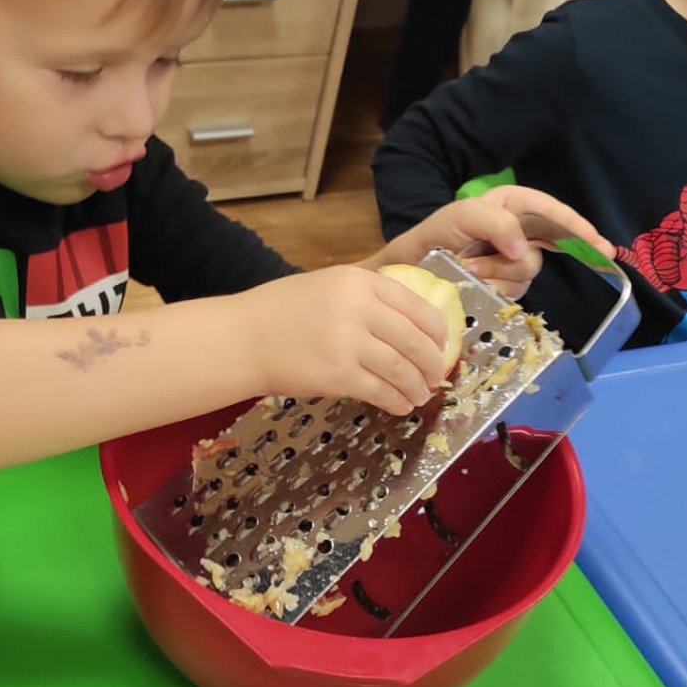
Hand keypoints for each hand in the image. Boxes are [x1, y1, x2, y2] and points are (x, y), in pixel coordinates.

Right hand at [237, 264, 449, 415]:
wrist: (243, 338)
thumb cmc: (282, 312)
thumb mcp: (329, 286)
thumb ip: (367, 297)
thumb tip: (412, 325)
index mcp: (359, 281)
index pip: (417, 305)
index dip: (437, 330)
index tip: (442, 344)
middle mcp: (358, 308)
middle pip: (415, 340)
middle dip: (433, 364)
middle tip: (436, 377)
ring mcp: (349, 343)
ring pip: (402, 369)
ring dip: (417, 387)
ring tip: (420, 395)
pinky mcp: (338, 376)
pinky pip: (381, 391)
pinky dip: (397, 401)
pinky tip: (400, 405)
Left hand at [380, 186, 612, 298]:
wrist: (401, 277)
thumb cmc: (427, 241)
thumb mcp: (457, 219)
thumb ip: (494, 223)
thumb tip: (525, 250)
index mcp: (509, 205)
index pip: (552, 213)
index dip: (578, 229)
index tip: (601, 248)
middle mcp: (514, 231)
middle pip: (545, 245)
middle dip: (517, 257)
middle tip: (485, 264)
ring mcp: (508, 260)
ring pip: (528, 272)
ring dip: (498, 274)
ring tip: (466, 270)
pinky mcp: (500, 287)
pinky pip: (514, 292)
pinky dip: (493, 290)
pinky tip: (472, 284)